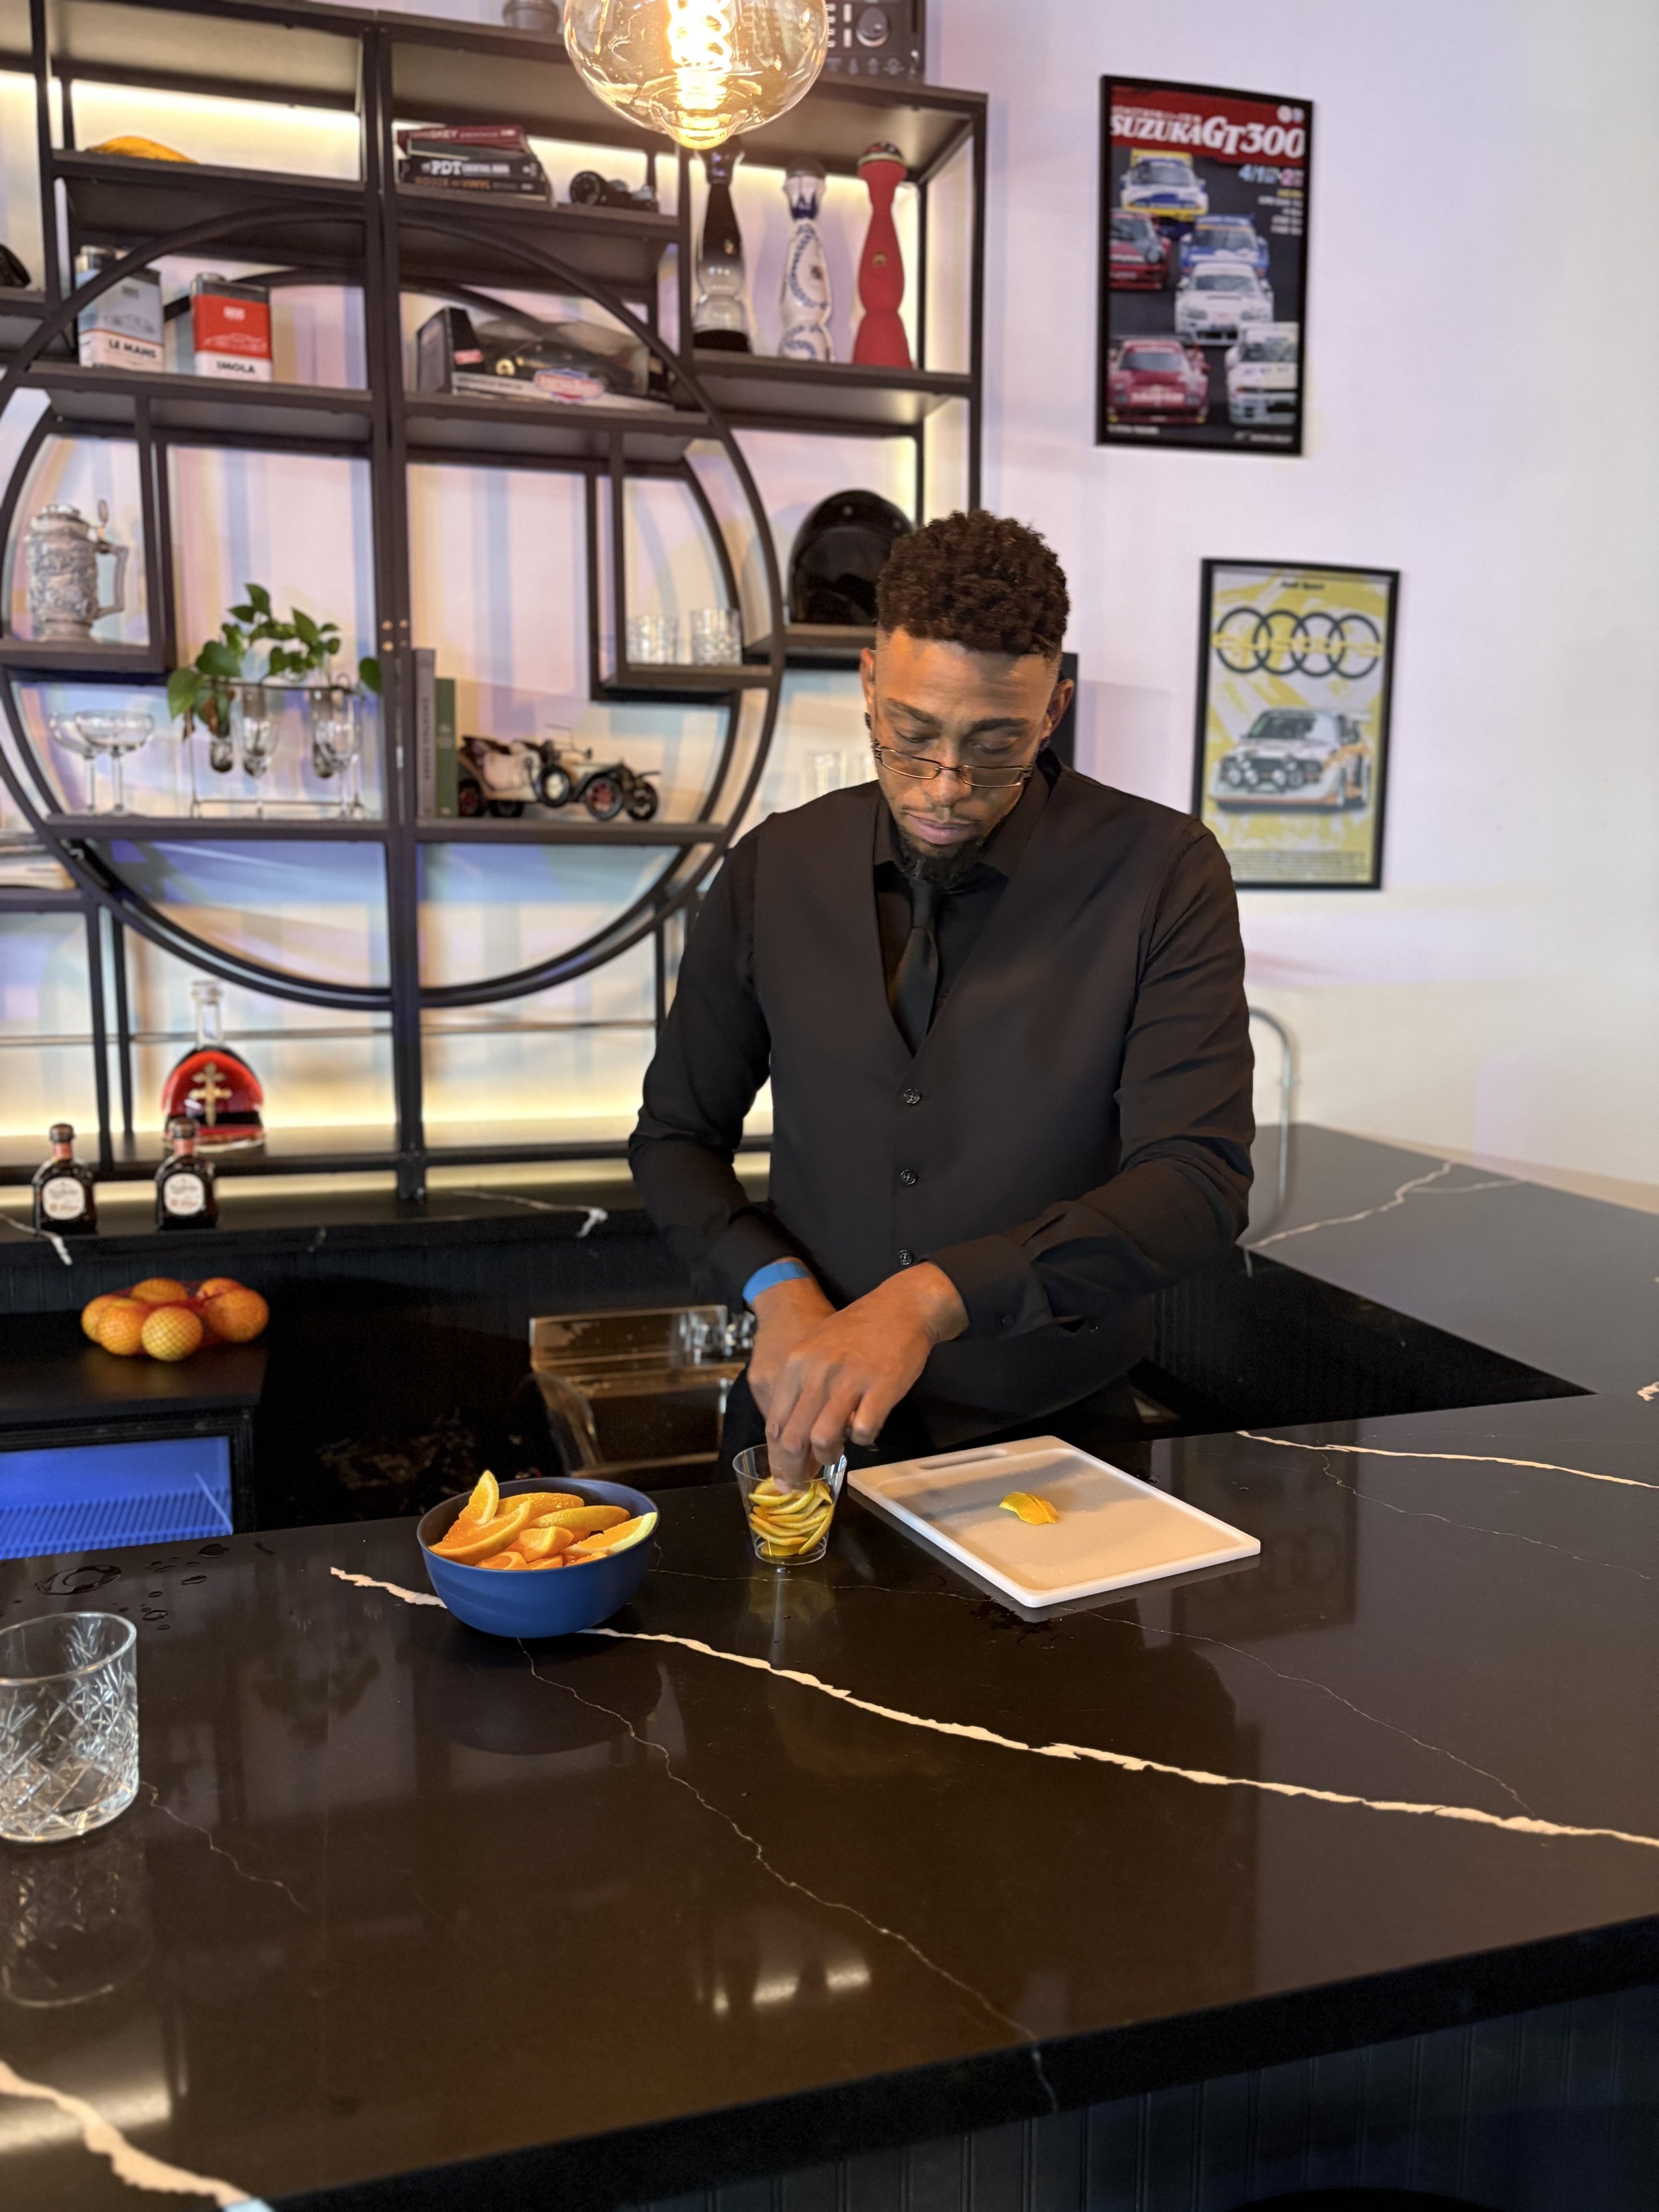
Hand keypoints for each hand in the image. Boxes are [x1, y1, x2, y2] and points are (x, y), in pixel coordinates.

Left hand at [763, 1263, 967, 1478]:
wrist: (900, 1306)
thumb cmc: (858, 1330)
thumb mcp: (815, 1349)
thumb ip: (801, 1389)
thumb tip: (793, 1436)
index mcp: (796, 1364)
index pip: (775, 1423)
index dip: (777, 1457)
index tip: (783, 1475)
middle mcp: (817, 1372)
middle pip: (793, 1438)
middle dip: (796, 1468)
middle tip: (803, 1481)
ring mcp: (849, 1380)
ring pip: (823, 1438)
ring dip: (827, 1455)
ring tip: (834, 1455)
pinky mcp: (880, 1387)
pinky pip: (864, 1430)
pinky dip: (863, 1440)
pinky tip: (864, 1431)